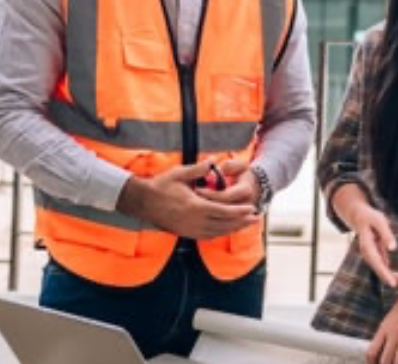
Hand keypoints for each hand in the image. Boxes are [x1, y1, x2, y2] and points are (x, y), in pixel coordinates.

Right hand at [117, 162, 259, 237]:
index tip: (252, 208)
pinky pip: (207, 235)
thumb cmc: (161, 186)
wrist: (142, 202)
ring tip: (245, 224)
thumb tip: (212, 162)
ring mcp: (189, 229)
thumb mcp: (179, 174)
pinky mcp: (185, 233)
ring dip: (233, 228)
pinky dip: (220, 232)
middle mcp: (194, 221)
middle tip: (256, 218)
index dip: (240, 211)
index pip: (224, 211)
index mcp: (195, 207)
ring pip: (217, 232)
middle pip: (224, 224)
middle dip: (242, 221)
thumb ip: (198, 169)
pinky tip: (226, 229)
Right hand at [343, 203, 397, 287]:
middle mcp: (369, 256)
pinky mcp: (379, 259)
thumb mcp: (379, 221)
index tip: (394, 284)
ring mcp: (373, 259)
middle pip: (382, 273)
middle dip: (397, 279)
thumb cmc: (371, 218)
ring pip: (385, 274)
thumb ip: (386, 235)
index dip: (385, 275)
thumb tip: (393, 249)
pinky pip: (388, 271)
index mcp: (367, 248)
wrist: (360, 218)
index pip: (377, 264)